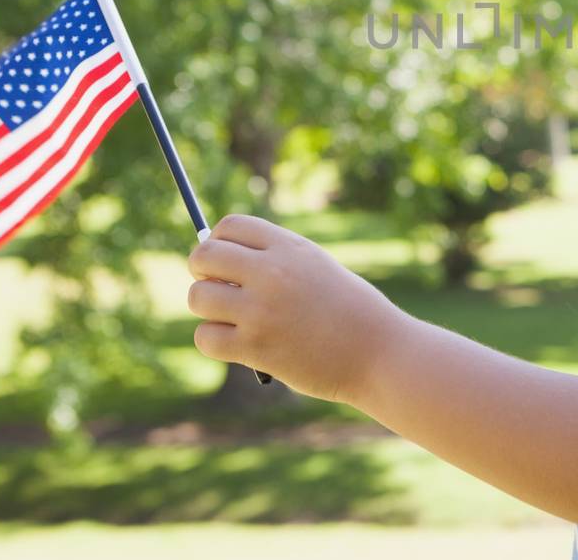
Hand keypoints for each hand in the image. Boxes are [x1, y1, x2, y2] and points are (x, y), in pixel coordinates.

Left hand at [186, 213, 408, 404]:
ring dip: (208, 309)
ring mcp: (261, 310)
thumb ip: (275, 258)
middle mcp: (273, 272)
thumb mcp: (316, 267)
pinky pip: (206, 337)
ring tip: (232, 320)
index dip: (218, 241)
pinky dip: (214, 341)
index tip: (225, 261)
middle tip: (218, 288)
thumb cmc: (349, 311)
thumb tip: (216, 259)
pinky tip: (236, 344)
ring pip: (198, 298)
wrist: (379, 352)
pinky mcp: (255, 347)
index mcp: (290, 247)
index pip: (230, 226)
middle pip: (205, 256)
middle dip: (202, 271)